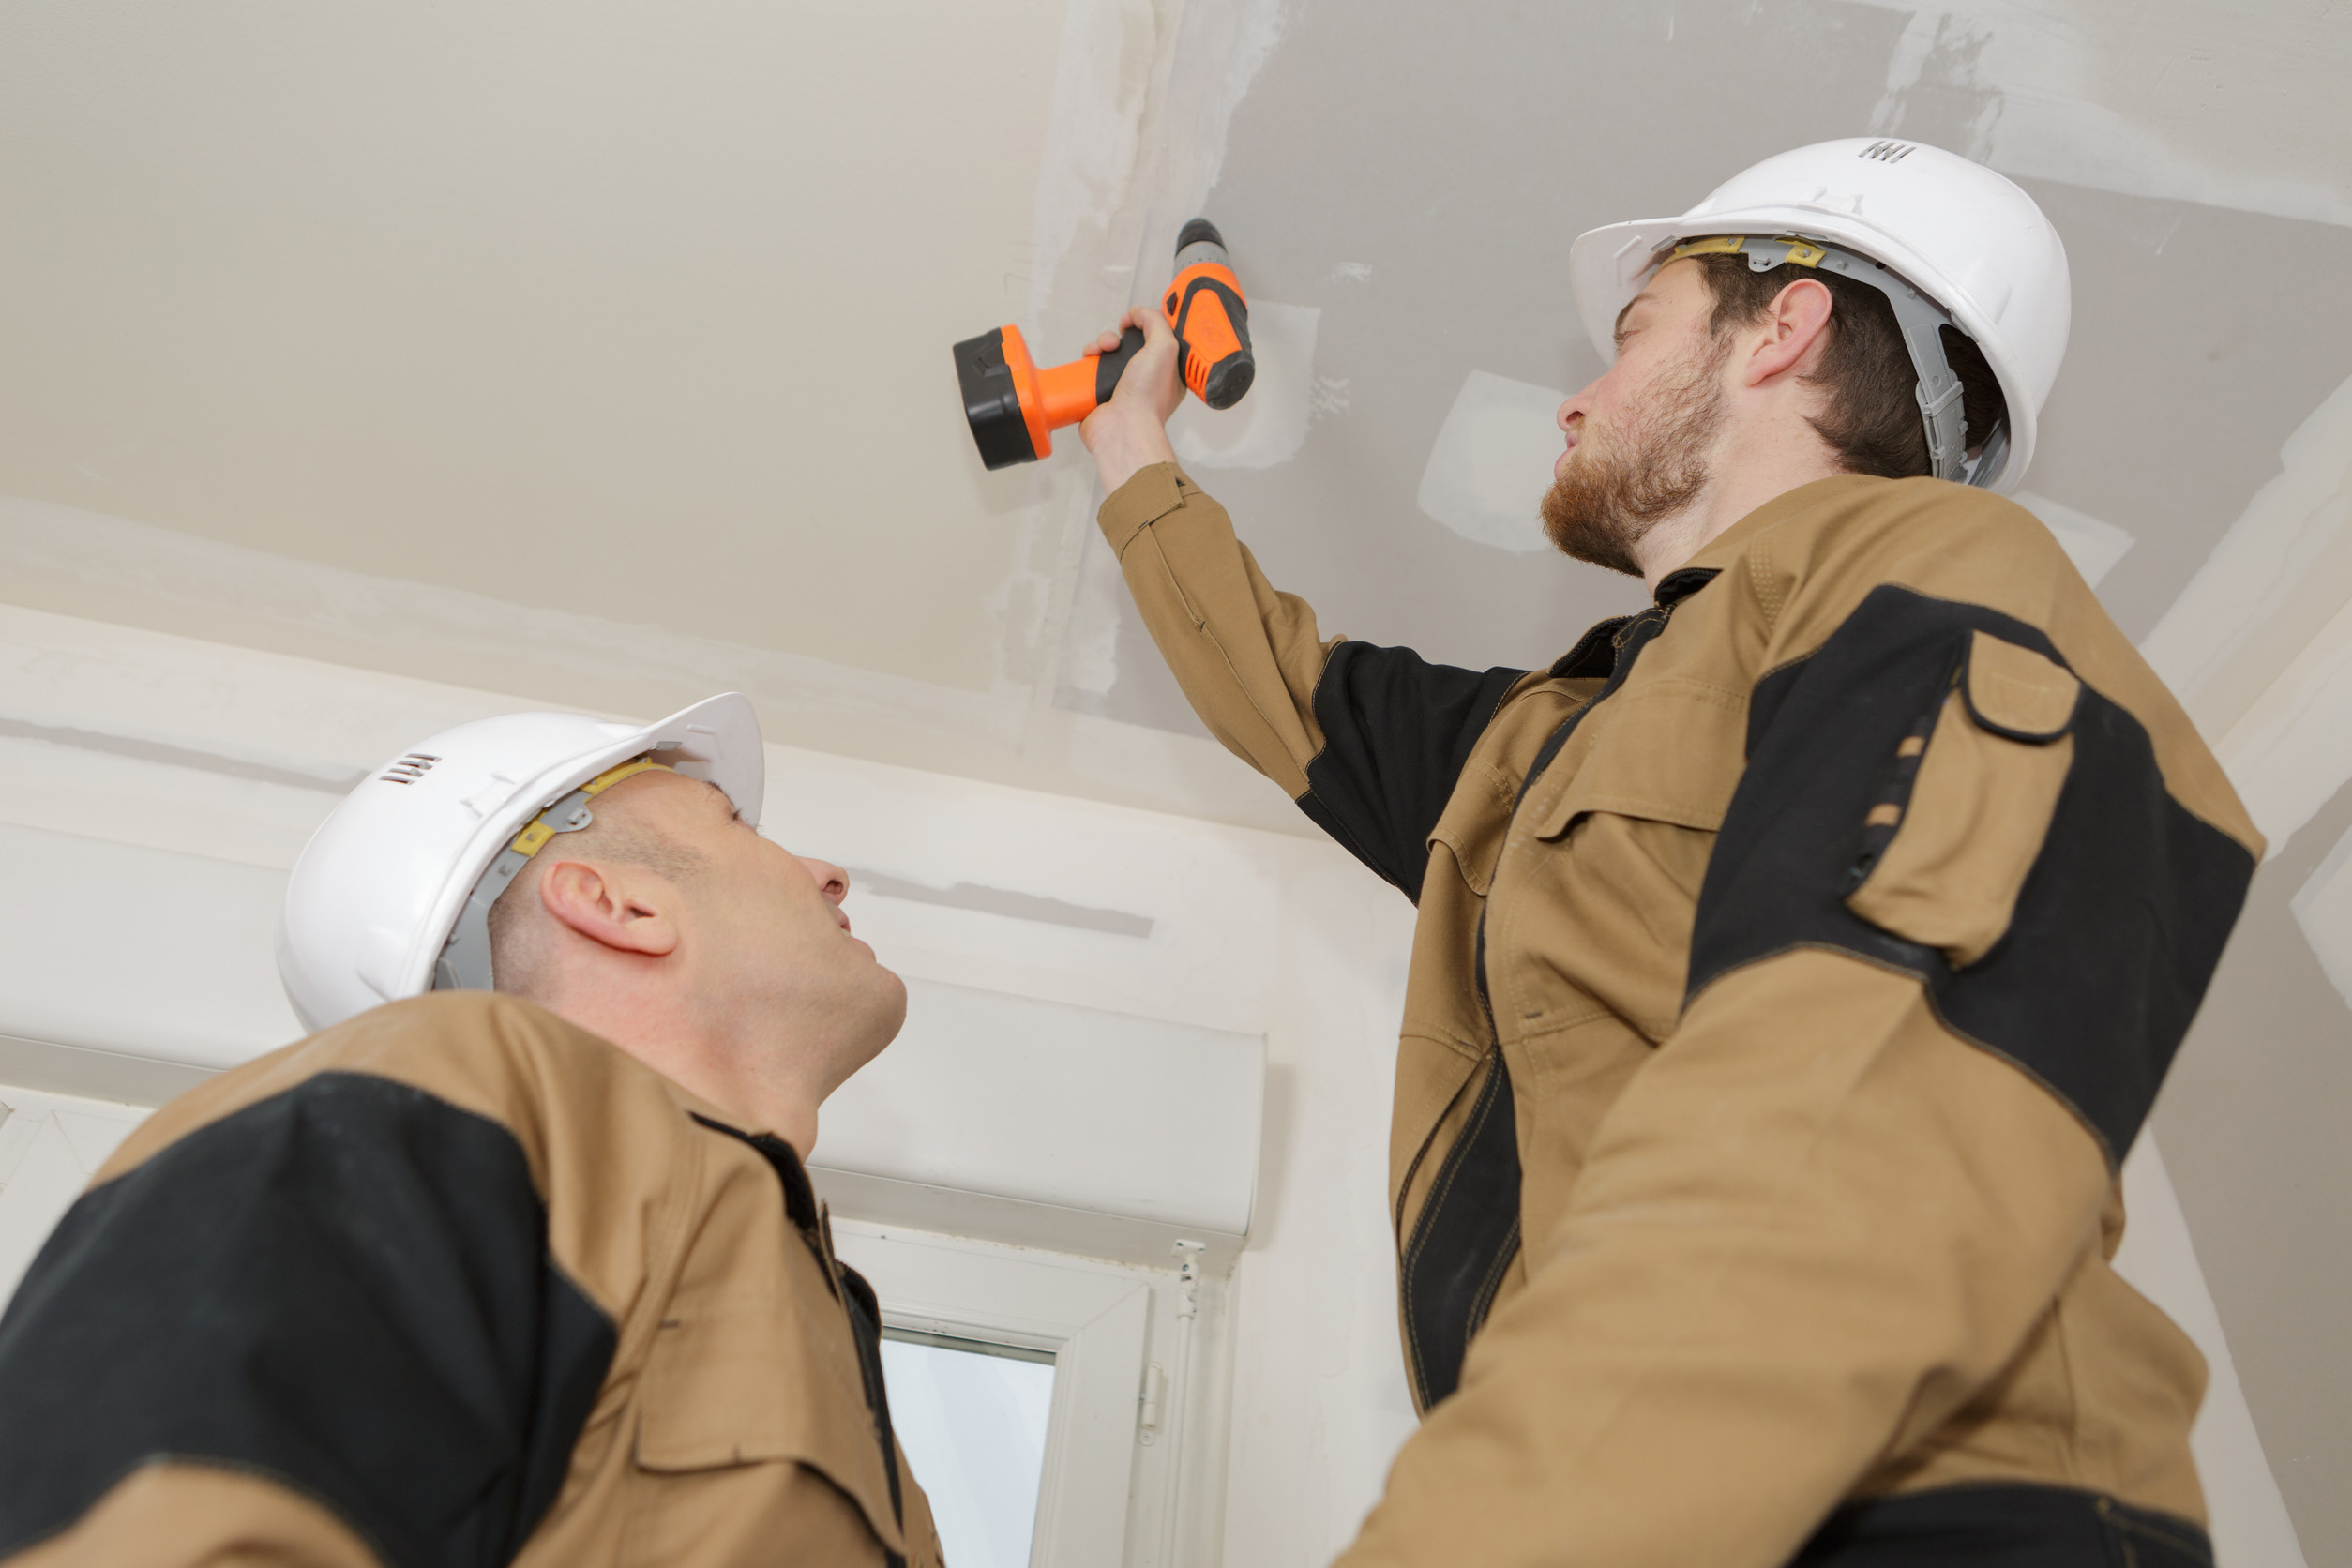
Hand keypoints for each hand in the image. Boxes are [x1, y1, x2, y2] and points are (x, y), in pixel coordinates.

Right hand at [1079, 305, 1183, 495]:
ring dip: (1103, 342)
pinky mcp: (1100, 390)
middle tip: (1119, 339)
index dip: (1146, 324)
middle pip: (1130, 342)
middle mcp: (1145, 378)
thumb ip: (1156, 322)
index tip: (1138, 320)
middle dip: (1121, 333)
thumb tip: (1138, 313)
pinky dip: (1089, 357)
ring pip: (1109, 351)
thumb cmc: (1148, 397)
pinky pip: (1092, 365)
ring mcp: (1121, 384)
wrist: (1121, 427)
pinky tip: (1090, 357)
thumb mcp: (1165, 347)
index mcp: (1167, 371)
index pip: (1158, 338)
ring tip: (1103, 350)